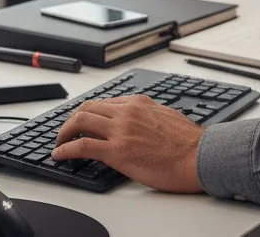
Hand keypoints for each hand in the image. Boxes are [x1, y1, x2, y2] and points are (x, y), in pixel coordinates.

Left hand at [51, 95, 204, 192]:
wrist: (200, 156)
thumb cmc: (190, 143)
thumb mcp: (166, 116)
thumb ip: (148, 115)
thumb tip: (140, 121)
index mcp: (138, 103)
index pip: (104, 102)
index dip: (88, 112)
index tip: (81, 120)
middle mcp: (126, 112)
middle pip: (87, 108)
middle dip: (71, 119)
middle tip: (65, 130)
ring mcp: (120, 130)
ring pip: (80, 121)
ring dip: (64, 131)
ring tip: (58, 142)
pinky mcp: (118, 151)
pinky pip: (82, 146)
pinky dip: (65, 148)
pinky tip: (59, 154)